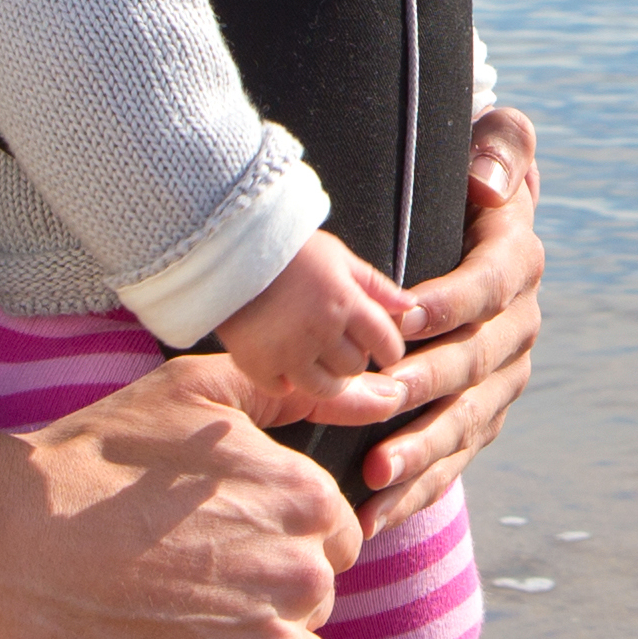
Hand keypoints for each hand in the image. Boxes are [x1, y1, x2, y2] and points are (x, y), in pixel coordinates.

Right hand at [0, 358, 357, 638]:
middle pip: (314, 606)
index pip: (333, 543)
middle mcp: (304, 574)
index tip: (220, 554)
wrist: (6, 543)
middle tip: (188, 596)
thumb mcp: (191, 388)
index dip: (278, 550)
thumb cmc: (90, 462)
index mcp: (307, 500)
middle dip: (265, 604)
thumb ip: (277, 391)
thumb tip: (351, 396)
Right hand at [213, 229, 412, 419]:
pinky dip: (284, 380)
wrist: (228, 250)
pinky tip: (281, 360)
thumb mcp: (339, 257)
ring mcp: (288, 351)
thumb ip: (376, 285)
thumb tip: (409, 306)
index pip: (387, 343)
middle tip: (337, 343)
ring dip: (325, 377)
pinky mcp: (257, 364)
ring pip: (325, 388)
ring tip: (313, 357)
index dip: (388, 348)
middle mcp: (321, 331)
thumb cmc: (288, 250)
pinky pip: (282, 389)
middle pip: (355, 367)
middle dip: (353, 358)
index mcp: (346, 302)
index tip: (380, 346)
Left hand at [318, 106, 543, 530]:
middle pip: (473, 363)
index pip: (488, 285)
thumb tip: (489, 186)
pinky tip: (373, 517)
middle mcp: (519, 328)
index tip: (402, 316)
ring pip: (465, 422)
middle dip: (424, 388)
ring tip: (376, 476)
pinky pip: (451, 458)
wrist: (476, 227)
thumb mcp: (495, 144)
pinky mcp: (481, 417)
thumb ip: (501, 148)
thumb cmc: (468, 178)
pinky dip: (415, 489)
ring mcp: (502, 380)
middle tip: (376, 402)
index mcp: (518, 265)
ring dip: (421, 452)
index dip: (449, 301)